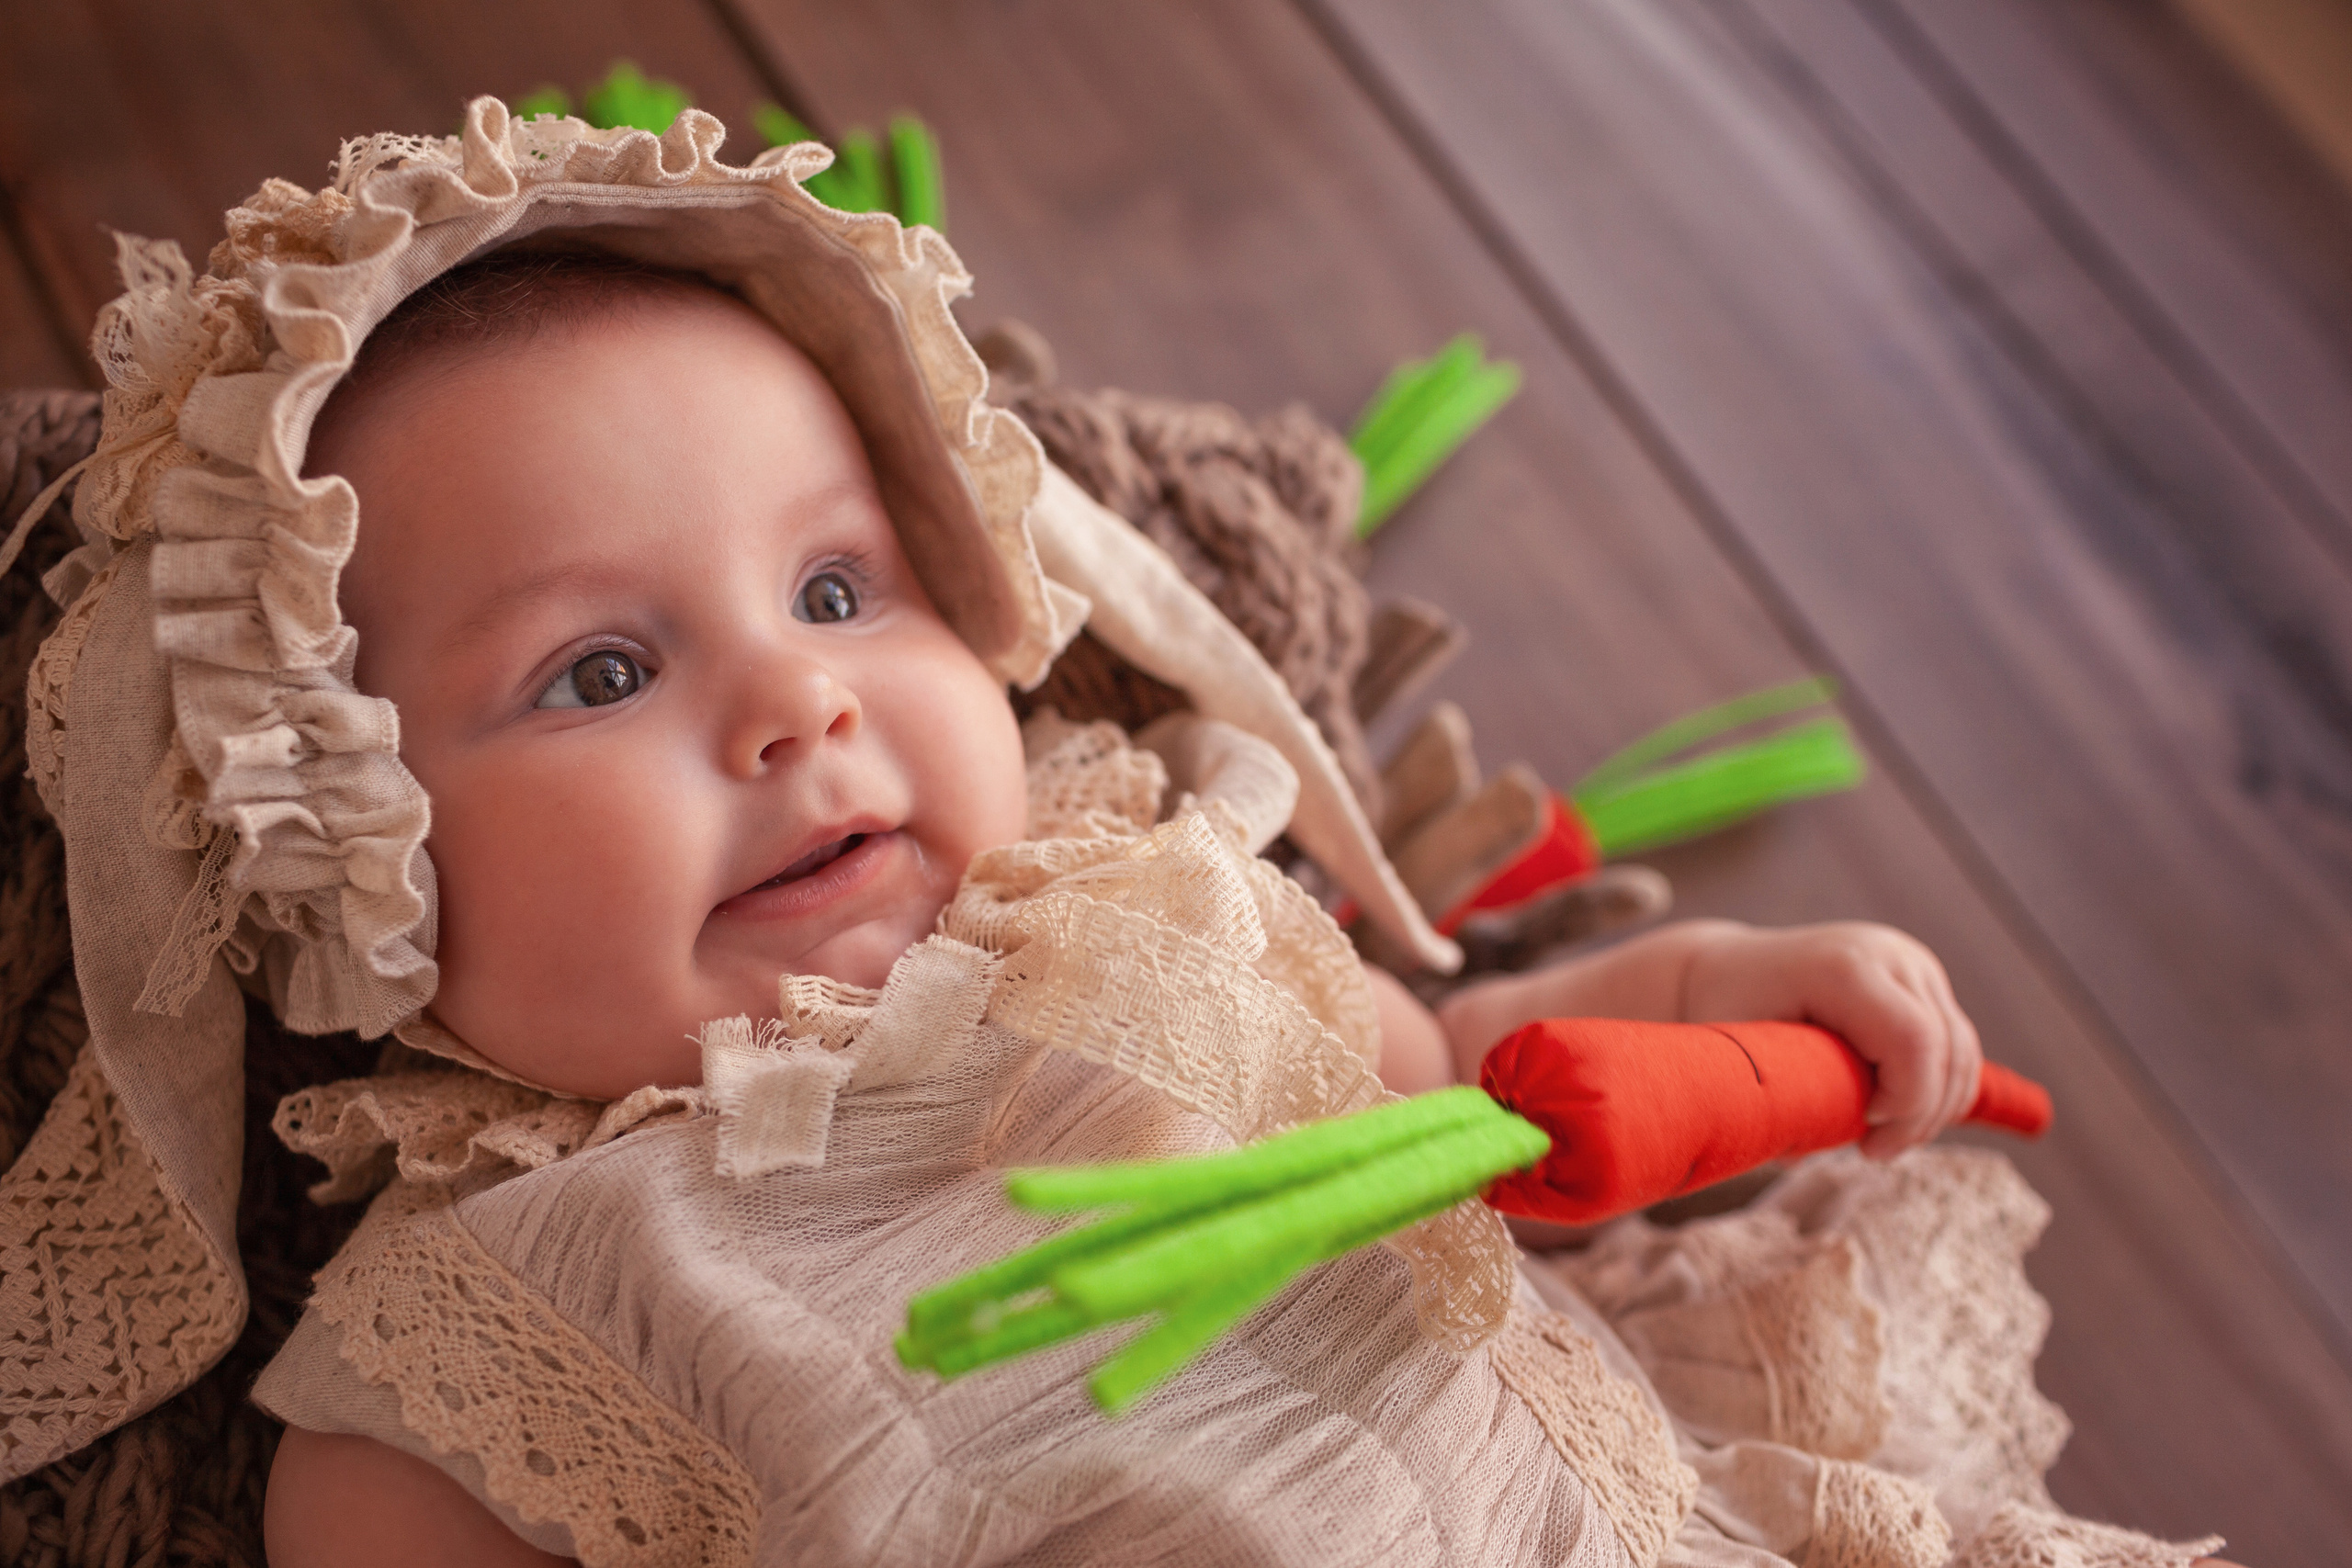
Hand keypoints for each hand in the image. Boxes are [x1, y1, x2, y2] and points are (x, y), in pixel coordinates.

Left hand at [1682, 922, 1981, 1158]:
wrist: (1734, 967)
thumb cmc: (1728, 1012)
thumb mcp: (1735, 1053)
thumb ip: (1767, 1102)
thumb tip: (1794, 1157)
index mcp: (1842, 966)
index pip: (1912, 1040)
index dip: (1906, 1099)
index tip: (1863, 1134)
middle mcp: (1887, 953)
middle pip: (1946, 1047)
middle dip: (1921, 1115)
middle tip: (1873, 1152)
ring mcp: (1911, 961)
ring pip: (1960, 1047)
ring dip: (1937, 1107)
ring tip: (1883, 1140)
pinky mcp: (1923, 978)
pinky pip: (1956, 1042)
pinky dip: (1941, 1088)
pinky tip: (1900, 1116)